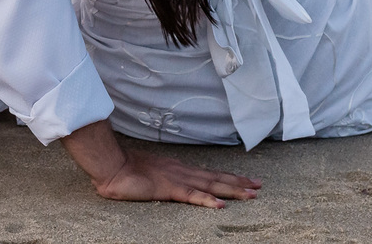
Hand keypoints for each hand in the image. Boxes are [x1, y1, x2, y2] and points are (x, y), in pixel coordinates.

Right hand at [94, 149, 259, 206]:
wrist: (112, 166)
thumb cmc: (126, 169)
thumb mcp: (149, 174)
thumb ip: (161, 178)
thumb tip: (166, 182)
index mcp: (178, 168)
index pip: (208, 173)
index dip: (228, 177)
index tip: (246, 180)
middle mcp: (182, 171)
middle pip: (216, 177)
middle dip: (239, 182)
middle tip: (259, 185)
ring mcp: (177, 179)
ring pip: (211, 185)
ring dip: (232, 190)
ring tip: (251, 194)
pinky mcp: (168, 189)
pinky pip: (191, 196)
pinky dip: (207, 200)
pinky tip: (220, 205)